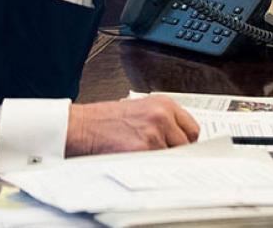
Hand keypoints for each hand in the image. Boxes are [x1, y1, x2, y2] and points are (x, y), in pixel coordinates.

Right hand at [65, 96, 199, 155]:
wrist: (80, 127)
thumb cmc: (103, 120)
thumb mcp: (138, 110)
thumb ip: (161, 121)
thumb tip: (177, 140)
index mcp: (163, 104)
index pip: (192, 128)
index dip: (184, 141)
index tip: (179, 148)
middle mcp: (161, 116)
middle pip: (186, 145)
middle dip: (174, 152)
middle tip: (158, 155)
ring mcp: (154, 133)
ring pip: (173, 158)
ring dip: (160, 161)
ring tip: (141, 156)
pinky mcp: (143, 150)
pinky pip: (158, 166)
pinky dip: (150, 169)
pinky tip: (136, 162)